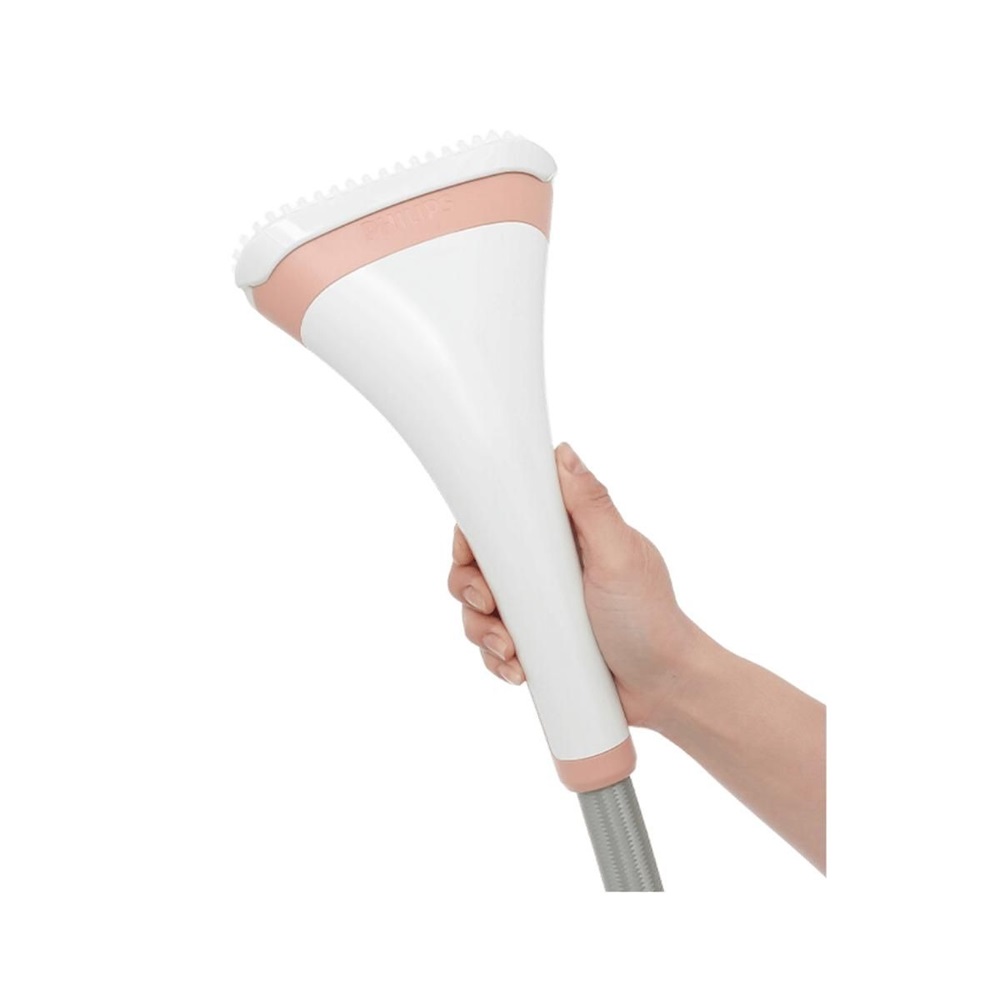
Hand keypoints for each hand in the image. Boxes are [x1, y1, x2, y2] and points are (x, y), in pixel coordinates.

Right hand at [447, 442, 696, 728]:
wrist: (665, 686)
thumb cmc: (651, 618)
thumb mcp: (620, 555)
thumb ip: (592, 505)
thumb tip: (563, 453)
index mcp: (565, 537)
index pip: (504, 518)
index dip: (475, 533)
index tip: (468, 552)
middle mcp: (547, 568)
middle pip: (480, 565)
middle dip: (469, 586)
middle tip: (486, 604)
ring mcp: (540, 608)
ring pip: (480, 609)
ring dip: (481, 629)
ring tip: (508, 650)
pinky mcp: (538, 644)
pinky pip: (494, 647)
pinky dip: (495, 659)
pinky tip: (516, 670)